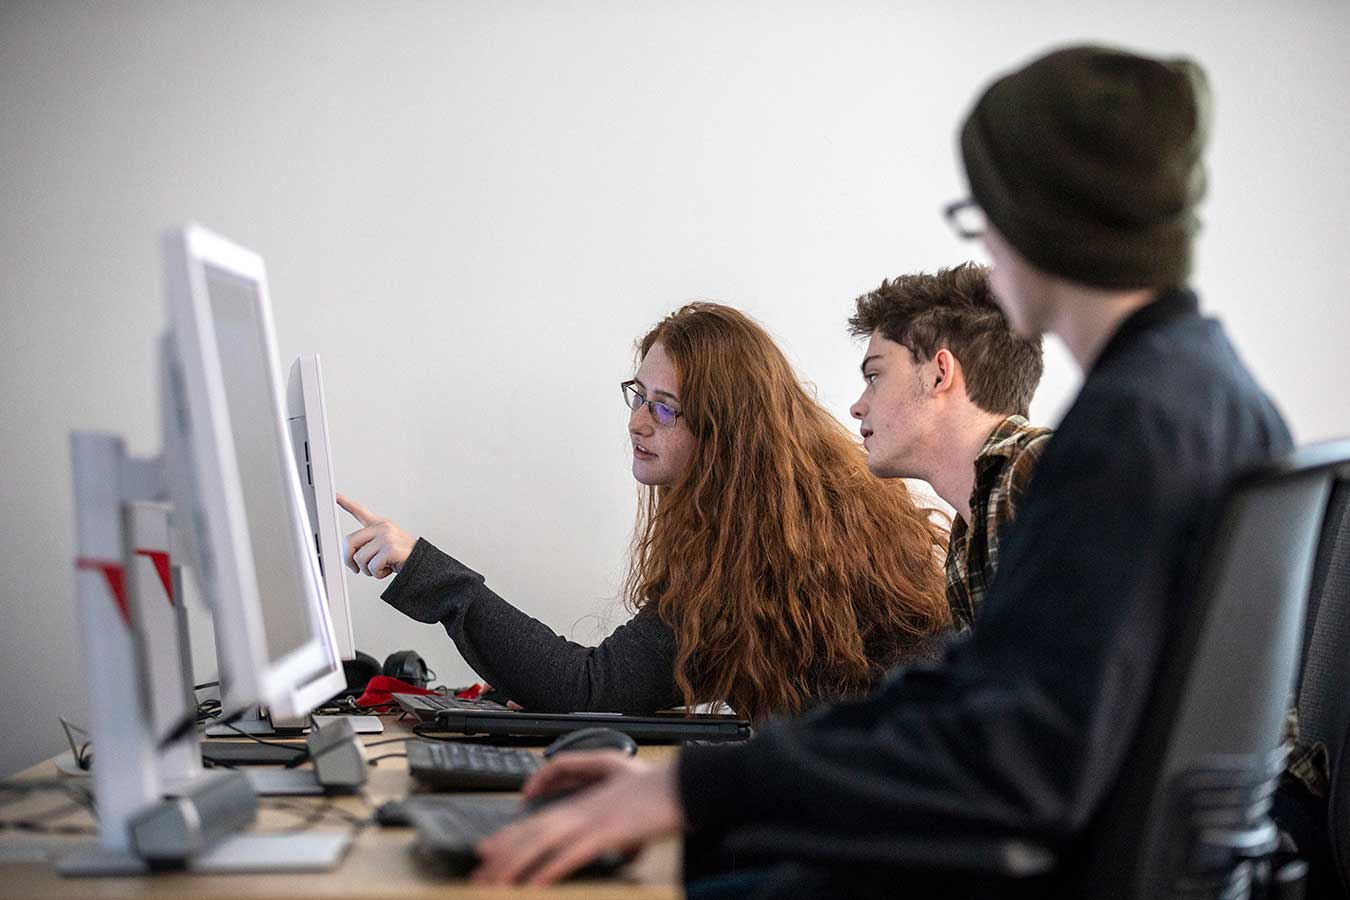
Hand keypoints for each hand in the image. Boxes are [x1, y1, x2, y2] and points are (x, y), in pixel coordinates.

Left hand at [336, 493, 415, 578]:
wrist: (422, 563)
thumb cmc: (403, 556)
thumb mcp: (385, 545)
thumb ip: (367, 545)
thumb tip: (350, 556)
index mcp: (380, 525)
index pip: (360, 511)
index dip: (346, 503)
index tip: (335, 495)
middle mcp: (382, 527)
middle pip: (349, 541)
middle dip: (349, 559)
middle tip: (356, 568)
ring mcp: (386, 537)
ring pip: (359, 558)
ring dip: (367, 570)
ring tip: (380, 567)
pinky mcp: (390, 548)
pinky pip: (372, 566)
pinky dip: (377, 574)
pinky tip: (387, 569)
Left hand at [472, 754, 684, 884]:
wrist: (685, 783)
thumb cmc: (658, 788)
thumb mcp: (630, 802)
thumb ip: (618, 826)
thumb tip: (620, 853)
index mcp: (582, 803)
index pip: (536, 821)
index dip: (508, 837)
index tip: (486, 852)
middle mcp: (580, 810)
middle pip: (531, 833)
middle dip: (501, 857)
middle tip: (477, 876)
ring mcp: (592, 820)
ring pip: (542, 844)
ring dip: (516, 866)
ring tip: (494, 883)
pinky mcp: (608, 832)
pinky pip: (571, 854)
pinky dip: (550, 870)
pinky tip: (535, 884)